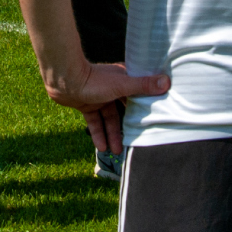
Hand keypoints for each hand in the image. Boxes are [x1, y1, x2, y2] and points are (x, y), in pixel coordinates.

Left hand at [46, 61, 169, 154]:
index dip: (146, 106)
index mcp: (123, 79)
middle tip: (135, 142)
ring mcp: (99, 97)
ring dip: (112, 134)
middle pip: (124, 110)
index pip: (139, 94)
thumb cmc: (94, 80)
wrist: (64, 80)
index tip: (154, 119)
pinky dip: (98, 133)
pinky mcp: (87, 105)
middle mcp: (113, 88)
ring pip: (108, 118)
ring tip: (117, 152)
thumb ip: (143, 86)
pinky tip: (102, 147)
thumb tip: (167, 82)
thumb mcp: (122, 85)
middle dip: (128, 126)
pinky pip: (95, 121)